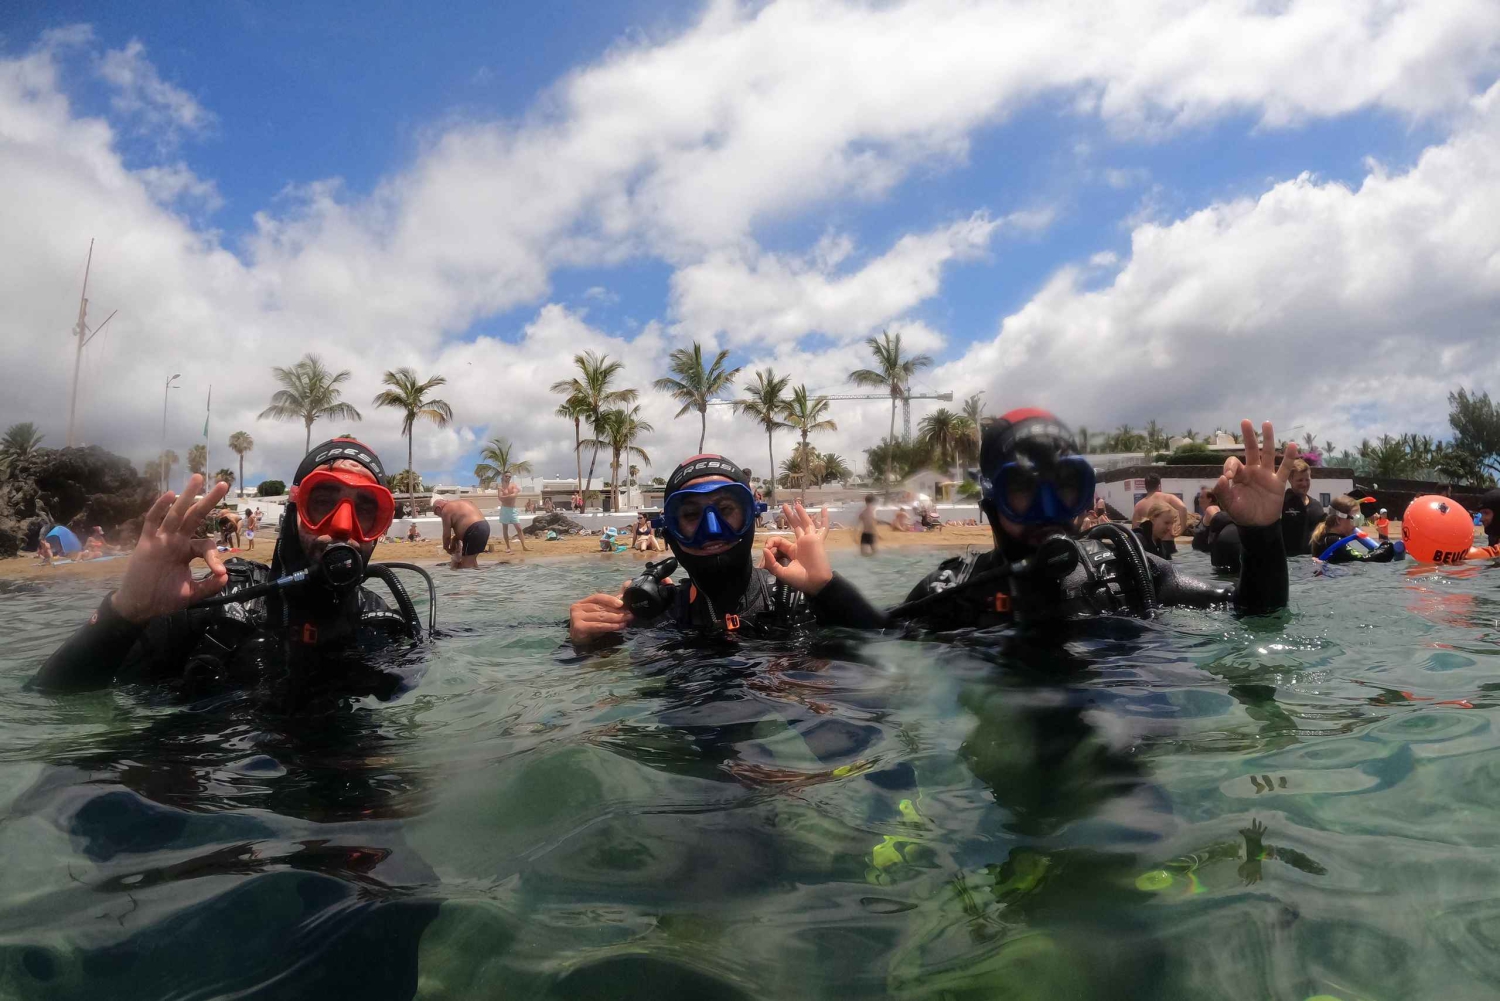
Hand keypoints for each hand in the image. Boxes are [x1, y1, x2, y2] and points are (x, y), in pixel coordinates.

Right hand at [111, 474, 231, 622]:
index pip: (206, 545)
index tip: (219, 572)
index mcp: (187, 552)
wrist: (138, 607)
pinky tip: (170, 495)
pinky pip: (152, 522)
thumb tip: (226, 576)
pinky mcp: (145, 544)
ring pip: (175, 514)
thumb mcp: (191, 594)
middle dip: (208, 501)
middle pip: (194, 517)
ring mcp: (160, 540)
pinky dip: (159, 508)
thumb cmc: (163, 599)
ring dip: (187, 496)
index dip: (215, 557)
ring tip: (198, 478)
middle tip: (224, 484)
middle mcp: (175, 542)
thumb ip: (209, 586)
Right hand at [568, 590, 632, 643]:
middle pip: (601, 608)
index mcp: (582, 602)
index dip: (610, 599)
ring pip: (601, 617)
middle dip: (617, 611)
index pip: (597, 597)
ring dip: (616, 619)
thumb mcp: (599, 613)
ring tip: (627, 620)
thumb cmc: (590, 625)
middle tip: (630, 614)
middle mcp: (577, 608)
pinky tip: (619, 626)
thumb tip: (627, 585)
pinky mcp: (579, 627)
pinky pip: (598, 625)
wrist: (578, 641)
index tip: (622, 604)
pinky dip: (610, 626)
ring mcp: (577, 617)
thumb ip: (610, 602)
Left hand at [762, 502, 832, 594]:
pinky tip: (824, 509)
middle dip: (789, 516)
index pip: (780, 540)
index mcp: (792, 551)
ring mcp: (810, 540)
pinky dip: (824, 519)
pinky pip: (823, 528)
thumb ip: (771, 562)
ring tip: (796, 504)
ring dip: (801, 513)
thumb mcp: (781, 572)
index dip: (772, 542)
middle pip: (794, 526)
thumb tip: (765, 549)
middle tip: (784, 506)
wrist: (815, 583)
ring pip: (805, 523)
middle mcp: (801, 543)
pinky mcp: (817, 540)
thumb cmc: (799, 579)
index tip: (767, 548)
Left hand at [1214, 420, 1296, 527]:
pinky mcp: (1278, 483)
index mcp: (1239, 475)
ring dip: (1268, 439)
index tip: (1229, 477)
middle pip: (1251, 450)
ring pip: (1268, 454)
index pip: (1234, 463)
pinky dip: (1290, 458)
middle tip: (1245, 421)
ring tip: (1266, 424)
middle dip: (1248, 437)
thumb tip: (1222, 478)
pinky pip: (1285, 469)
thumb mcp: (1229, 504)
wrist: (1258, 525)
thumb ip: (1223, 492)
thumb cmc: (1242, 513)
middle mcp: (1252, 471)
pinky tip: (1293, 445)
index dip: (1231, 466)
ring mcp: (1266, 475)